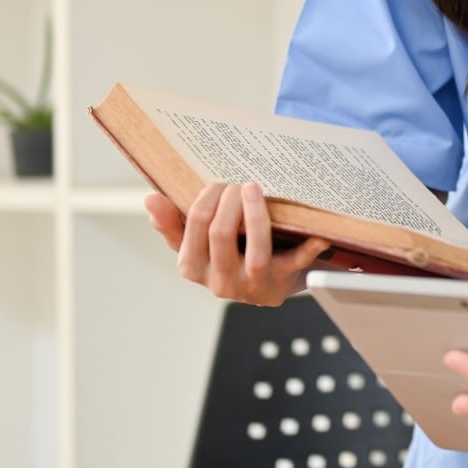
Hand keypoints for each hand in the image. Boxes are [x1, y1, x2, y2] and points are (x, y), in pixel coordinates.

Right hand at [142, 183, 330, 306]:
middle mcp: (221, 281)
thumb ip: (171, 223)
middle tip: (237, 183)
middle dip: (229, 201)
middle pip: (222, 234)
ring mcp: (254, 283)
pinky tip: (317, 233)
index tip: (217, 184)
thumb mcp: (194, 243)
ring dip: (257, 214)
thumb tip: (150, 199)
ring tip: (254, 188)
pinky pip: (297, 262)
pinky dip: (309, 248)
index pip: (195, 227)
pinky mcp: (283, 282)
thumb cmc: (227, 253)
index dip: (207, 199)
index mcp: (193, 268)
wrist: (268, 280)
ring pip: (256, 248)